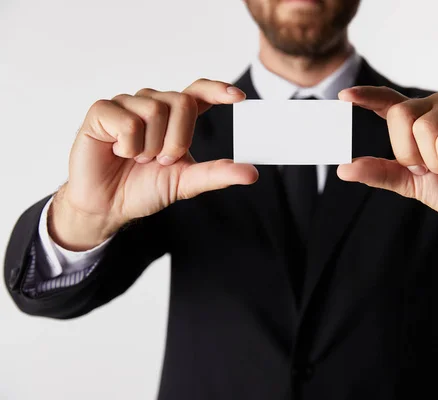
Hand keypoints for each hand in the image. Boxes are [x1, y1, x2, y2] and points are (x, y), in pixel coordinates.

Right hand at [50, 79, 257, 249]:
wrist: (108, 205)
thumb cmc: (145, 188)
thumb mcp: (186, 181)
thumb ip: (217, 174)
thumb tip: (252, 173)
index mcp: (175, 117)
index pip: (198, 92)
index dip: (217, 90)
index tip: (238, 97)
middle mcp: (152, 103)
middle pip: (182, 102)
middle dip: (178, 139)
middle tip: (162, 160)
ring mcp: (127, 104)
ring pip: (155, 110)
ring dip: (150, 146)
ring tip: (137, 158)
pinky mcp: (102, 110)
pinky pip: (127, 121)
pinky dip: (128, 146)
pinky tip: (118, 153)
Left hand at [337, 86, 437, 247]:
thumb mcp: (408, 183)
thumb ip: (379, 173)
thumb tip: (343, 169)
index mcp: (416, 119)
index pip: (387, 101)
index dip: (366, 96)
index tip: (344, 96)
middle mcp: (436, 106)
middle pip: (401, 116)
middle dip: (411, 153)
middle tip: (433, 168)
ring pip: (425, 129)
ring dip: (436, 162)